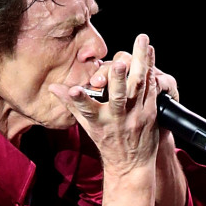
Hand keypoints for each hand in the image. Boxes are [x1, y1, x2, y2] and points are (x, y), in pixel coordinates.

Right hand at [50, 34, 159, 176]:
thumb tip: (53, 87)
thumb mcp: (87, 125)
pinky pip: (152, 88)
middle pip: (119, 96)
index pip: (85, 109)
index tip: (72, 90)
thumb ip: (72, 104)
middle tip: (119, 63)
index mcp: (99, 122)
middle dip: (118, 78)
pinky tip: (150, 53)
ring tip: (142, 41)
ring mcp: (137, 115)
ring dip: (141, 62)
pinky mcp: (151, 112)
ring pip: (139, 86)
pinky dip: (151, 69)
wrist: (132, 164)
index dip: (78, 99)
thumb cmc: (107, 141)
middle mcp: (118, 118)